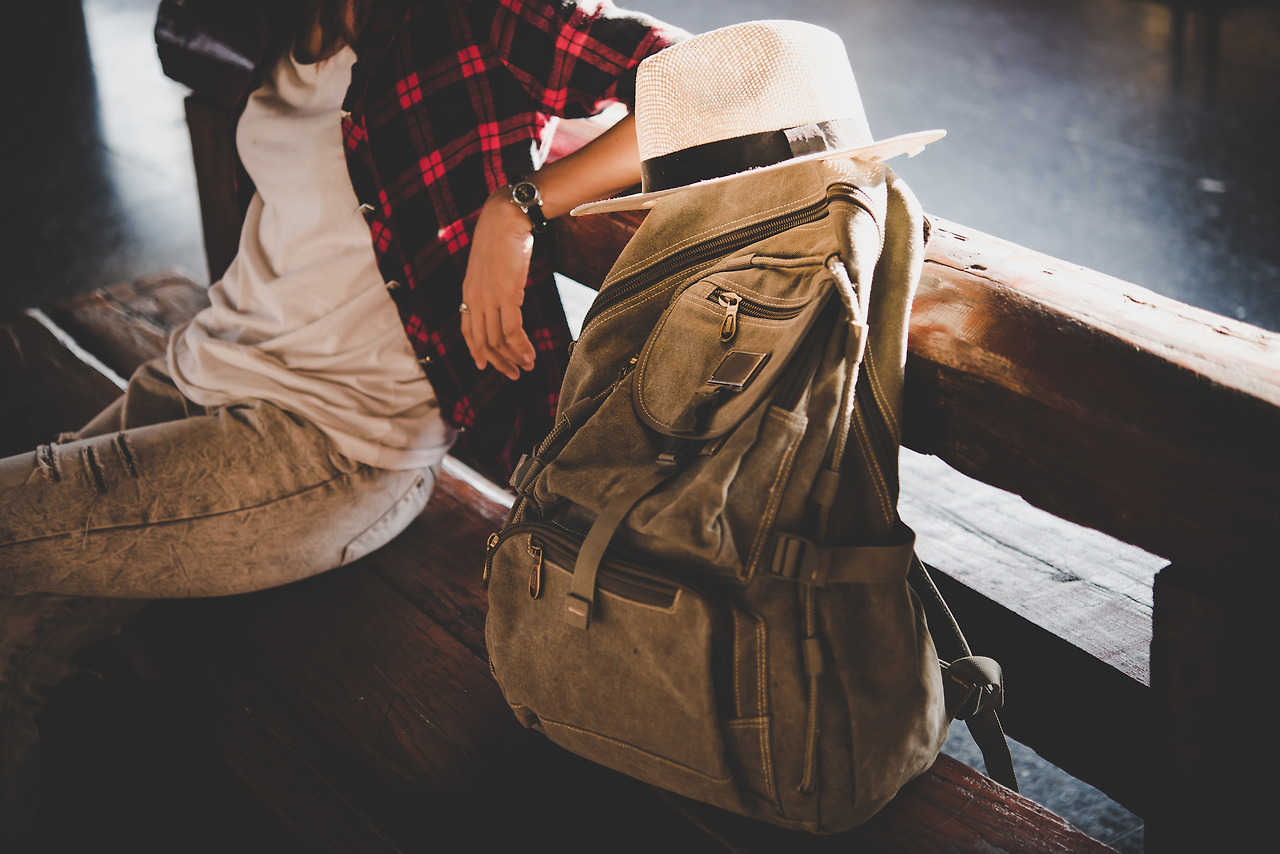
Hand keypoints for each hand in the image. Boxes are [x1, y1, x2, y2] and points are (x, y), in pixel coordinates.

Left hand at [459, 189, 538, 380]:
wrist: (505, 219)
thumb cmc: (502, 238)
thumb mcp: (491, 266)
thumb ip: (493, 284)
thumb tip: (505, 295)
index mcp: (469, 293)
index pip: (468, 331)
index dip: (476, 351)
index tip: (485, 366)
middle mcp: (475, 299)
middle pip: (483, 341)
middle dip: (498, 362)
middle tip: (513, 374)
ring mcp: (489, 299)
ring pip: (497, 340)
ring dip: (513, 358)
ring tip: (526, 367)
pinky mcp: (506, 296)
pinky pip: (512, 331)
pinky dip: (521, 347)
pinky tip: (530, 355)